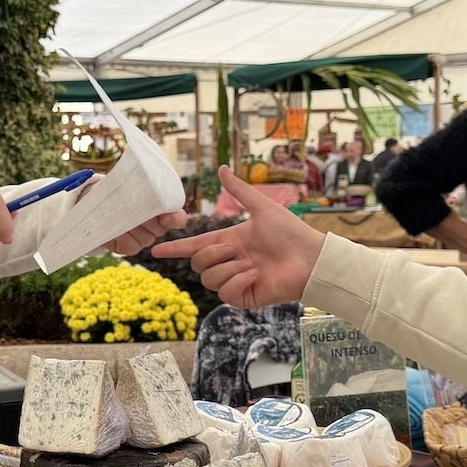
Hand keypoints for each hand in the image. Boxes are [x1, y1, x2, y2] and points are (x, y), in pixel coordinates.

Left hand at [64, 174, 187, 255]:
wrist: (100, 200)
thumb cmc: (122, 187)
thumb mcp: (132, 180)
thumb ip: (142, 179)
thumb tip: (142, 165)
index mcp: (163, 211)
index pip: (178, 219)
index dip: (175, 218)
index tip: (166, 216)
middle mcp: (157, 227)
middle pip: (159, 229)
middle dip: (148, 220)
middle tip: (135, 209)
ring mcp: (144, 238)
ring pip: (145, 238)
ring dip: (132, 226)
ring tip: (120, 214)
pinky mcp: (129, 247)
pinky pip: (130, 246)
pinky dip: (122, 237)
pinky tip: (114, 228)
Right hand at [151, 166, 323, 307]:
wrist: (310, 258)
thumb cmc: (290, 233)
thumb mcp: (261, 207)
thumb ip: (239, 191)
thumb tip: (222, 168)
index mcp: (229, 242)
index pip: (195, 246)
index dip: (176, 248)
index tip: (156, 251)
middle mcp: (230, 262)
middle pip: (199, 264)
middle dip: (213, 255)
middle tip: (237, 250)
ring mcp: (236, 281)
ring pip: (209, 279)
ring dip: (229, 269)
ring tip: (251, 264)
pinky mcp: (245, 297)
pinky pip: (225, 293)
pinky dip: (239, 281)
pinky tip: (255, 275)